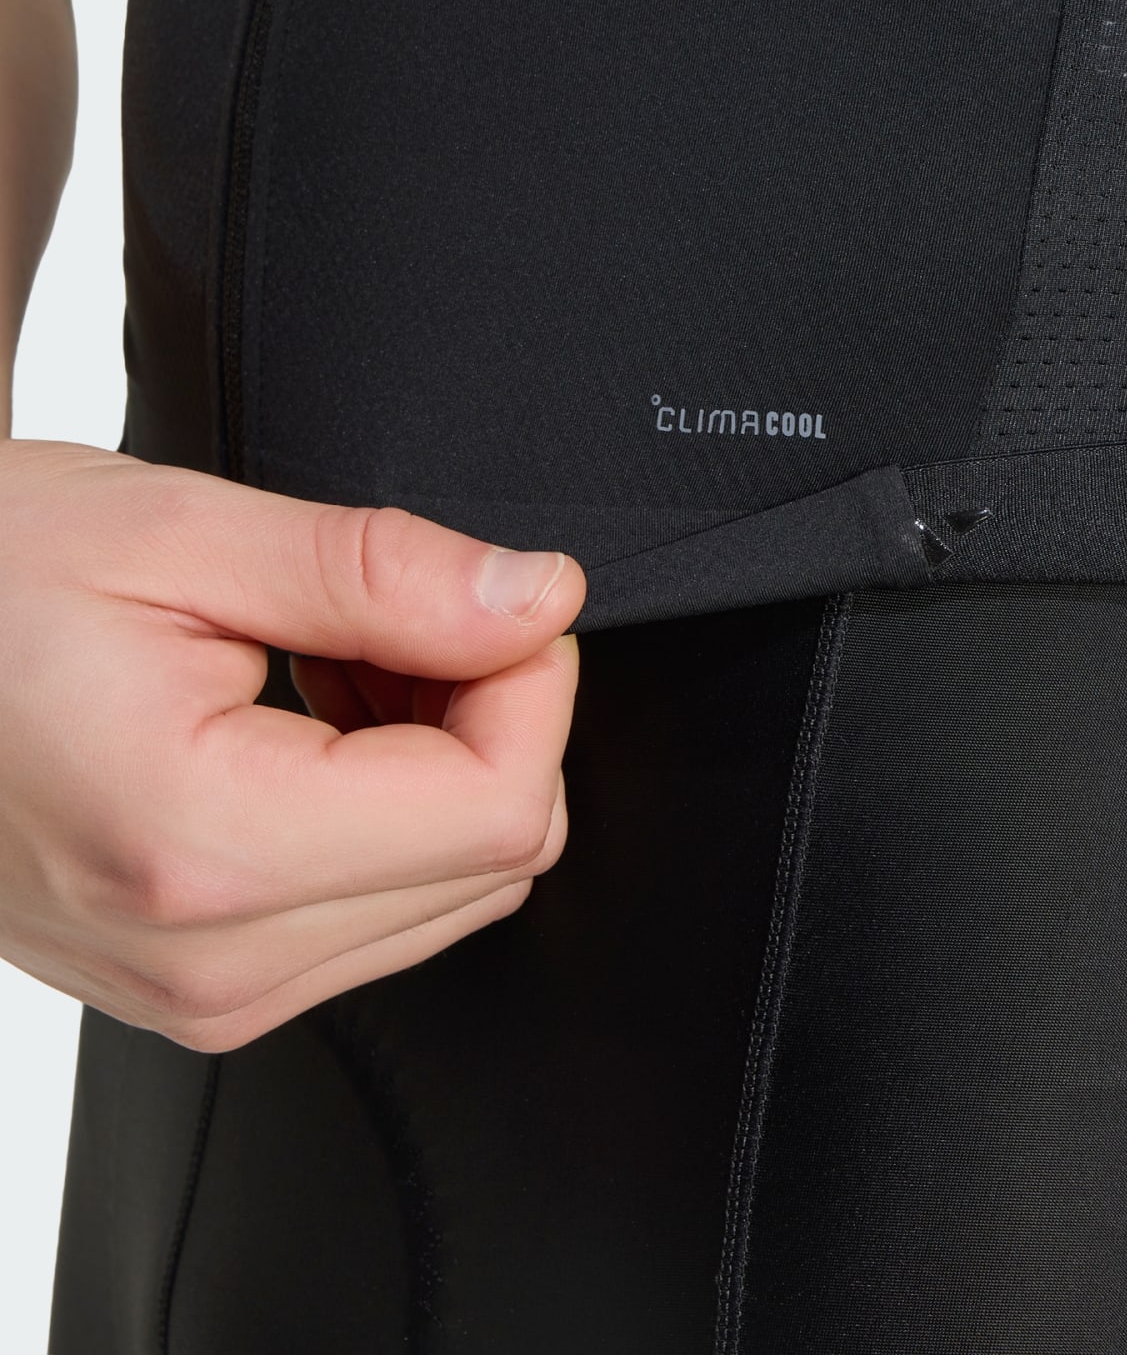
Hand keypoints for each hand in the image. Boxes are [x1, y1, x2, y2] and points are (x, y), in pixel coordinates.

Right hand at [0, 439, 583, 1049]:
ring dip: (432, 762)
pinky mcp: (196, 986)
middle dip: (483, 715)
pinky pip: (378, 909)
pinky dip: (381, 808)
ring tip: (321, 668)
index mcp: (203, 850)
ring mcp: (198, 993)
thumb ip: (386, 576)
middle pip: (497, 854)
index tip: (481, 599)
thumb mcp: (183, 536)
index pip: (503, 805)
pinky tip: (303, 725)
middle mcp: (208, 961)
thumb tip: (539, 601)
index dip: (529, 678)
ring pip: (455, 886)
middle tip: (376, 623)